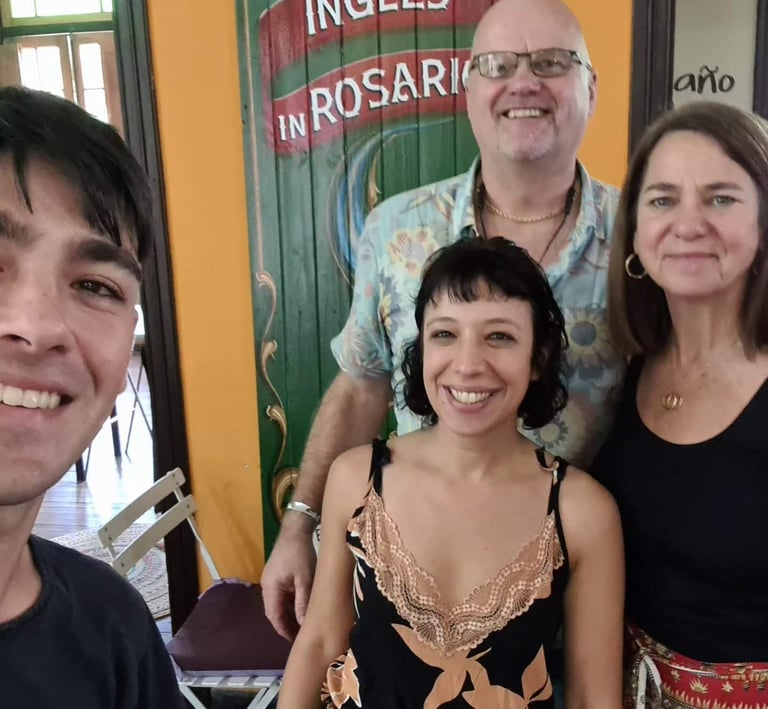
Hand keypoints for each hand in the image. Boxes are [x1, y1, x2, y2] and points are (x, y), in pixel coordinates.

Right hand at [261, 519, 316, 639]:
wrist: (296, 529)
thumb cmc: (300, 554)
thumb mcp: (305, 579)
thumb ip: (303, 602)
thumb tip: (304, 625)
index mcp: (270, 589)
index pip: (274, 617)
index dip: (284, 630)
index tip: (297, 641)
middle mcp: (267, 587)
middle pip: (275, 612)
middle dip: (286, 625)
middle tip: (302, 636)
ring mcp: (271, 580)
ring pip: (279, 604)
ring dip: (289, 615)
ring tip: (303, 625)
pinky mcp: (277, 575)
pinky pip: (282, 595)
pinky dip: (290, 604)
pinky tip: (301, 608)